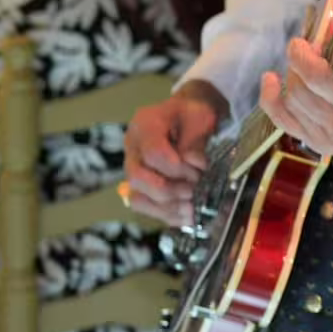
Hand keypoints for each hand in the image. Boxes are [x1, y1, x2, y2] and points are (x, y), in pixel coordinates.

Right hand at [125, 82, 228, 226]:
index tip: (199, 170)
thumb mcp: (200, 117)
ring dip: (167, 207)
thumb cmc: (193, 115)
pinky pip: (146, 206)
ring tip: (192, 207)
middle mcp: (132, 148)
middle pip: (137, 178)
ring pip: (137, 197)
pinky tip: (188, 216)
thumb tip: (194, 163)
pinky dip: (167, 215)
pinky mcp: (141, 184)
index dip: (177, 167)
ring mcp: (134, 167)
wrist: (188, 117)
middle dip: (168, 189)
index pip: (153, 153)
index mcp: (145, 125)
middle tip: (194, 189)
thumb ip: (195, 141)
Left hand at [259, 34, 332, 170]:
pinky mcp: (325, 147)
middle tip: (311, 48)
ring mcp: (331, 142)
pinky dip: (275, 104)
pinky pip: (287, 125)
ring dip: (289, 80)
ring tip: (300, 63)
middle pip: (299, 93)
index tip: (299, 40)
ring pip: (289, 109)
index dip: (301, 56)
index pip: (317, 80)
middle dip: (297, 65)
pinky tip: (273, 84)